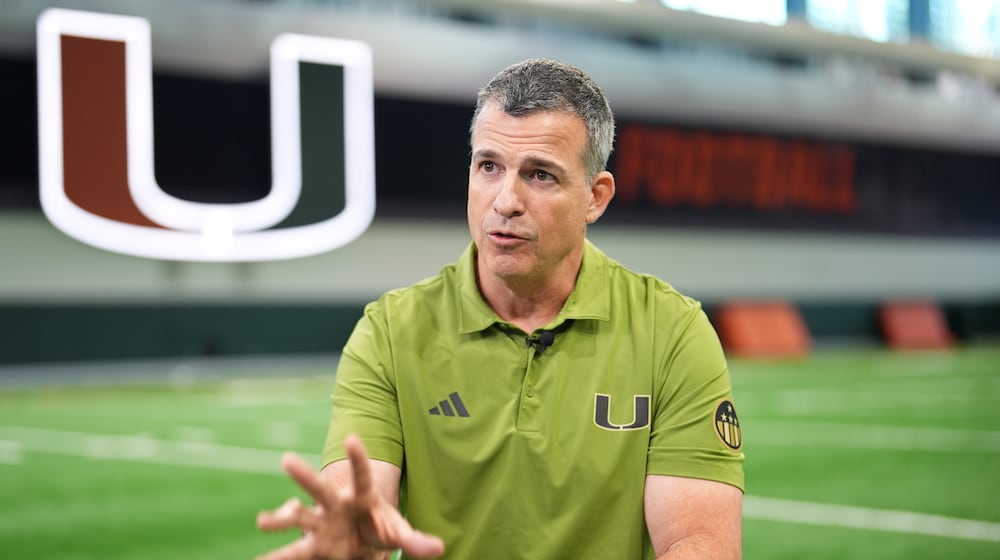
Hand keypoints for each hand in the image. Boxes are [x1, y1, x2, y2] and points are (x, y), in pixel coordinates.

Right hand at [256, 434, 444, 559]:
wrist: (359, 539)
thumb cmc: (379, 527)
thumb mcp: (398, 532)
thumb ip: (415, 540)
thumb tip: (439, 547)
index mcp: (360, 497)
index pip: (361, 474)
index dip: (359, 456)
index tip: (352, 436)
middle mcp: (335, 505)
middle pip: (319, 488)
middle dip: (303, 476)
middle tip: (286, 459)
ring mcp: (319, 523)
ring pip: (298, 517)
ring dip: (281, 518)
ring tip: (262, 521)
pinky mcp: (310, 545)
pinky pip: (290, 551)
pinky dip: (274, 558)